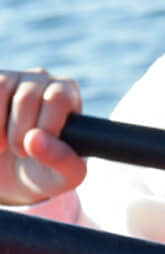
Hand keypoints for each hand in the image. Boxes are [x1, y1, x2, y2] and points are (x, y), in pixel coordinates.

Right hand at [0, 69, 85, 205]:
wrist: (9, 174)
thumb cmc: (42, 171)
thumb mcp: (63, 176)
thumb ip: (62, 160)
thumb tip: (35, 139)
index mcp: (68, 96)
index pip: (58, 99)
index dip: (45, 128)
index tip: (37, 150)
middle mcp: (43, 80)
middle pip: (27, 96)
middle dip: (18, 133)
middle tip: (19, 152)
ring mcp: (13, 77)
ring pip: (2, 88)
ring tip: (2, 145)